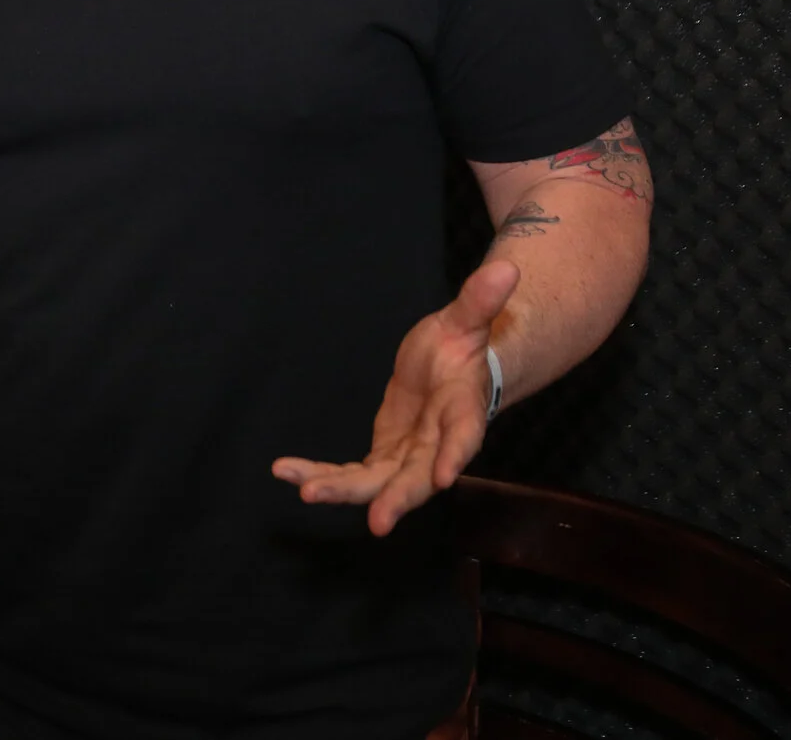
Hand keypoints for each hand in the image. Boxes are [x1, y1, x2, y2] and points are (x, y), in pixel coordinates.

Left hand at [273, 260, 519, 536]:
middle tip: (376, 522)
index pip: (463, 437)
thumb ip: (480, 300)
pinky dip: (321, 475)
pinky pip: (351, 473)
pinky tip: (286, 472)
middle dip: (396, 498)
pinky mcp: (384, 455)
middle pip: (418, 477)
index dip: (455, 456)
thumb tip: (505, 269)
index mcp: (462, 412)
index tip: (442, 477)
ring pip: (377, 482)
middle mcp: (437, 444)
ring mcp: (409, 454)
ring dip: (342, 490)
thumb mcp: (466, 319)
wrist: (452, 367)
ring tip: (304, 491)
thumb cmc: (462, 344)